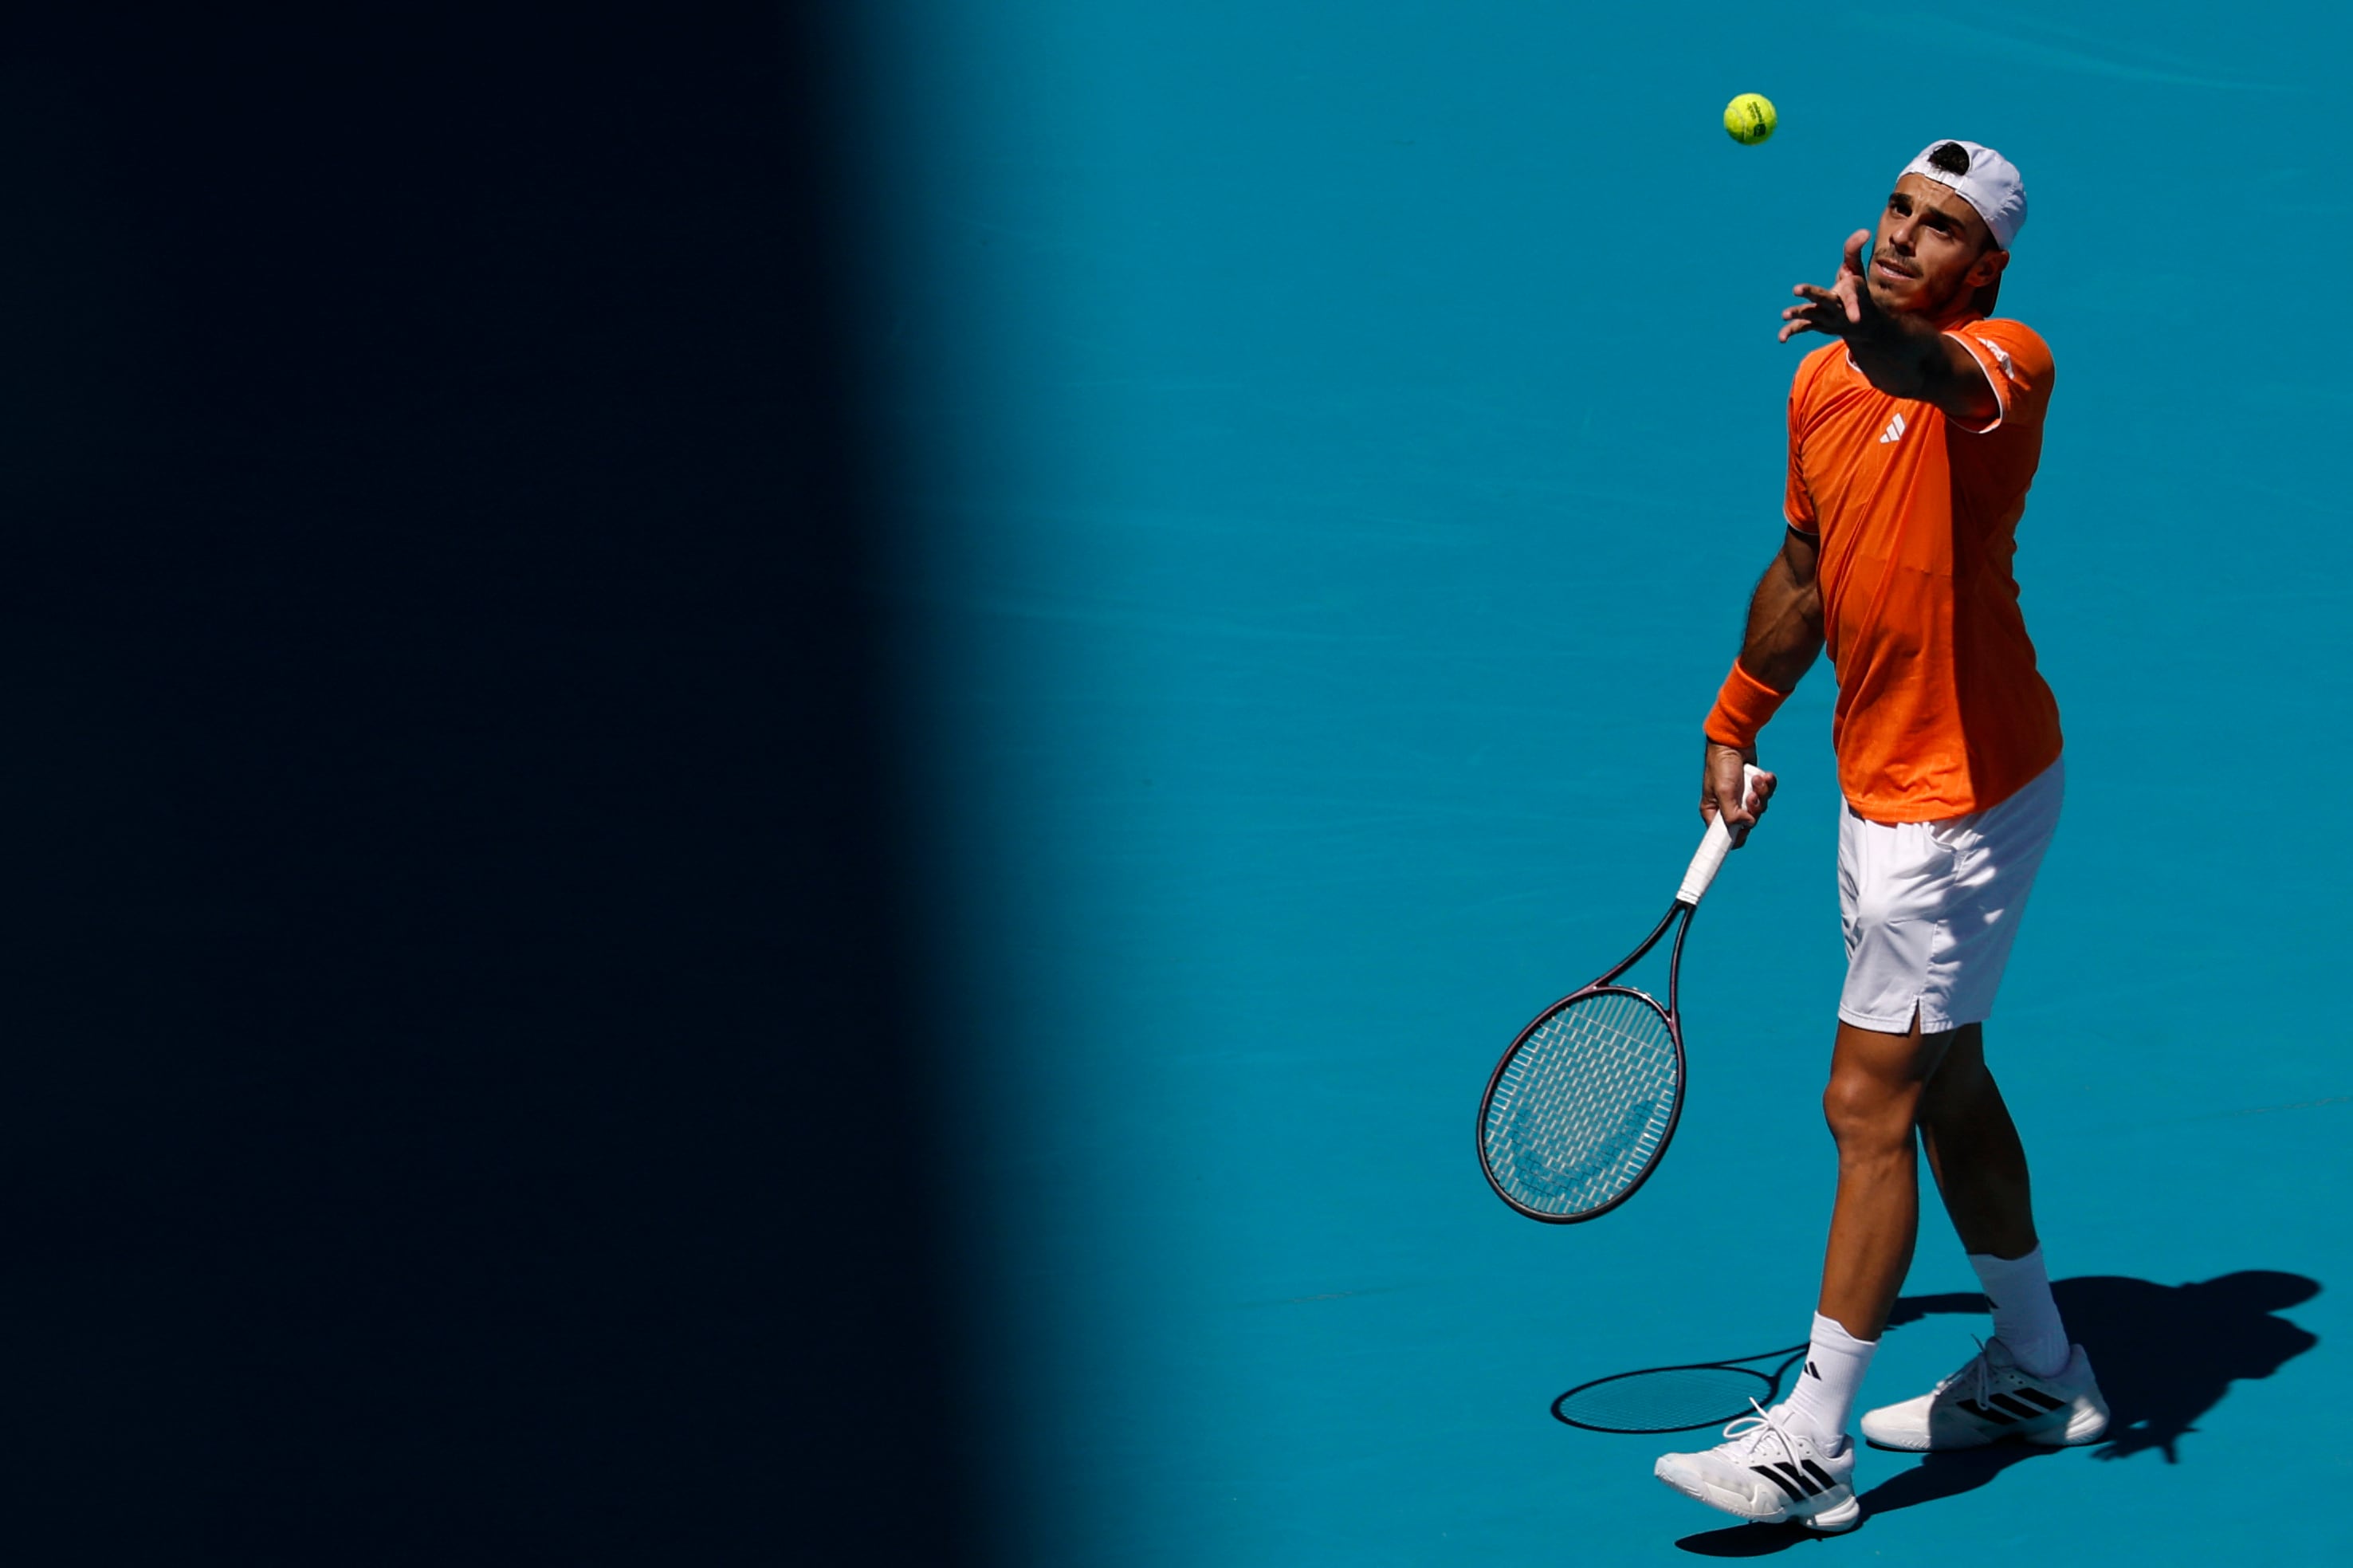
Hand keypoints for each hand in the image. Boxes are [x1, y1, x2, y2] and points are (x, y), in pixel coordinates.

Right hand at [1701, 740, 1775, 836]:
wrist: (1734, 741)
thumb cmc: (1722, 765)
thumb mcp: (1724, 792)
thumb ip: (1733, 814)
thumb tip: (1748, 824)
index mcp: (1714, 811)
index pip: (1725, 836)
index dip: (1735, 837)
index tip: (1743, 834)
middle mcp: (1728, 807)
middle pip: (1748, 823)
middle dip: (1754, 809)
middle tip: (1752, 796)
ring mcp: (1742, 797)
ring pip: (1760, 808)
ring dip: (1762, 793)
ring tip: (1757, 779)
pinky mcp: (1754, 787)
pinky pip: (1767, 794)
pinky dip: (1768, 785)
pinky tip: (1764, 775)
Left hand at [1778, 229, 1876, 343]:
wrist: (1862, 324)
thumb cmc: (1857, 291)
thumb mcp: (1856, 271)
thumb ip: (1854, 251)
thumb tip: (1864, 231)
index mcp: (1850, 293)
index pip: (1851, 297)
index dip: (1853, 307)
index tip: (1855, 317)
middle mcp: (1838, 308)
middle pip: (1824, 300)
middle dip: (1811, 294)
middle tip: (1796, 288)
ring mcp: (1826, 318)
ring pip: (1811, 315)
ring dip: (1798, 313)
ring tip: (1784, 314)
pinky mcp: (1817, 325)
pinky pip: (1803, 328)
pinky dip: (1791, 331)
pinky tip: (1781, 339)